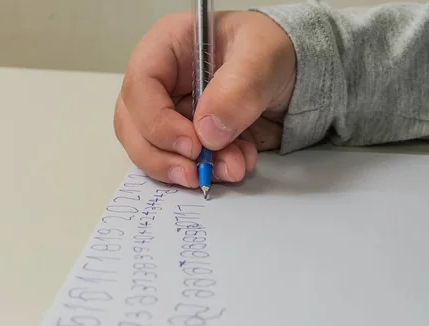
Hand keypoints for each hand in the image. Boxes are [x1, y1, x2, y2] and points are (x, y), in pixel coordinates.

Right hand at [114, 10, 295, 186]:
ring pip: (153, 152)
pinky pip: (181, 164)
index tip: (192, 144)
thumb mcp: (264, 56)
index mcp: (168, 48)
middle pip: (134, 126)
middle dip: (163, 156)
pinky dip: (207, 173)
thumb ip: (239, 89)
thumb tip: (208, 133)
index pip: (140, 86)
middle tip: (196, 173)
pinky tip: (237, 165)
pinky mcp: (188, 141)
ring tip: (231, 168)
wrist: (293, 78)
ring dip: (187, 170)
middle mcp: (161, 85)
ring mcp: (171, 115)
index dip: (156, 121)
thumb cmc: (272, 51)